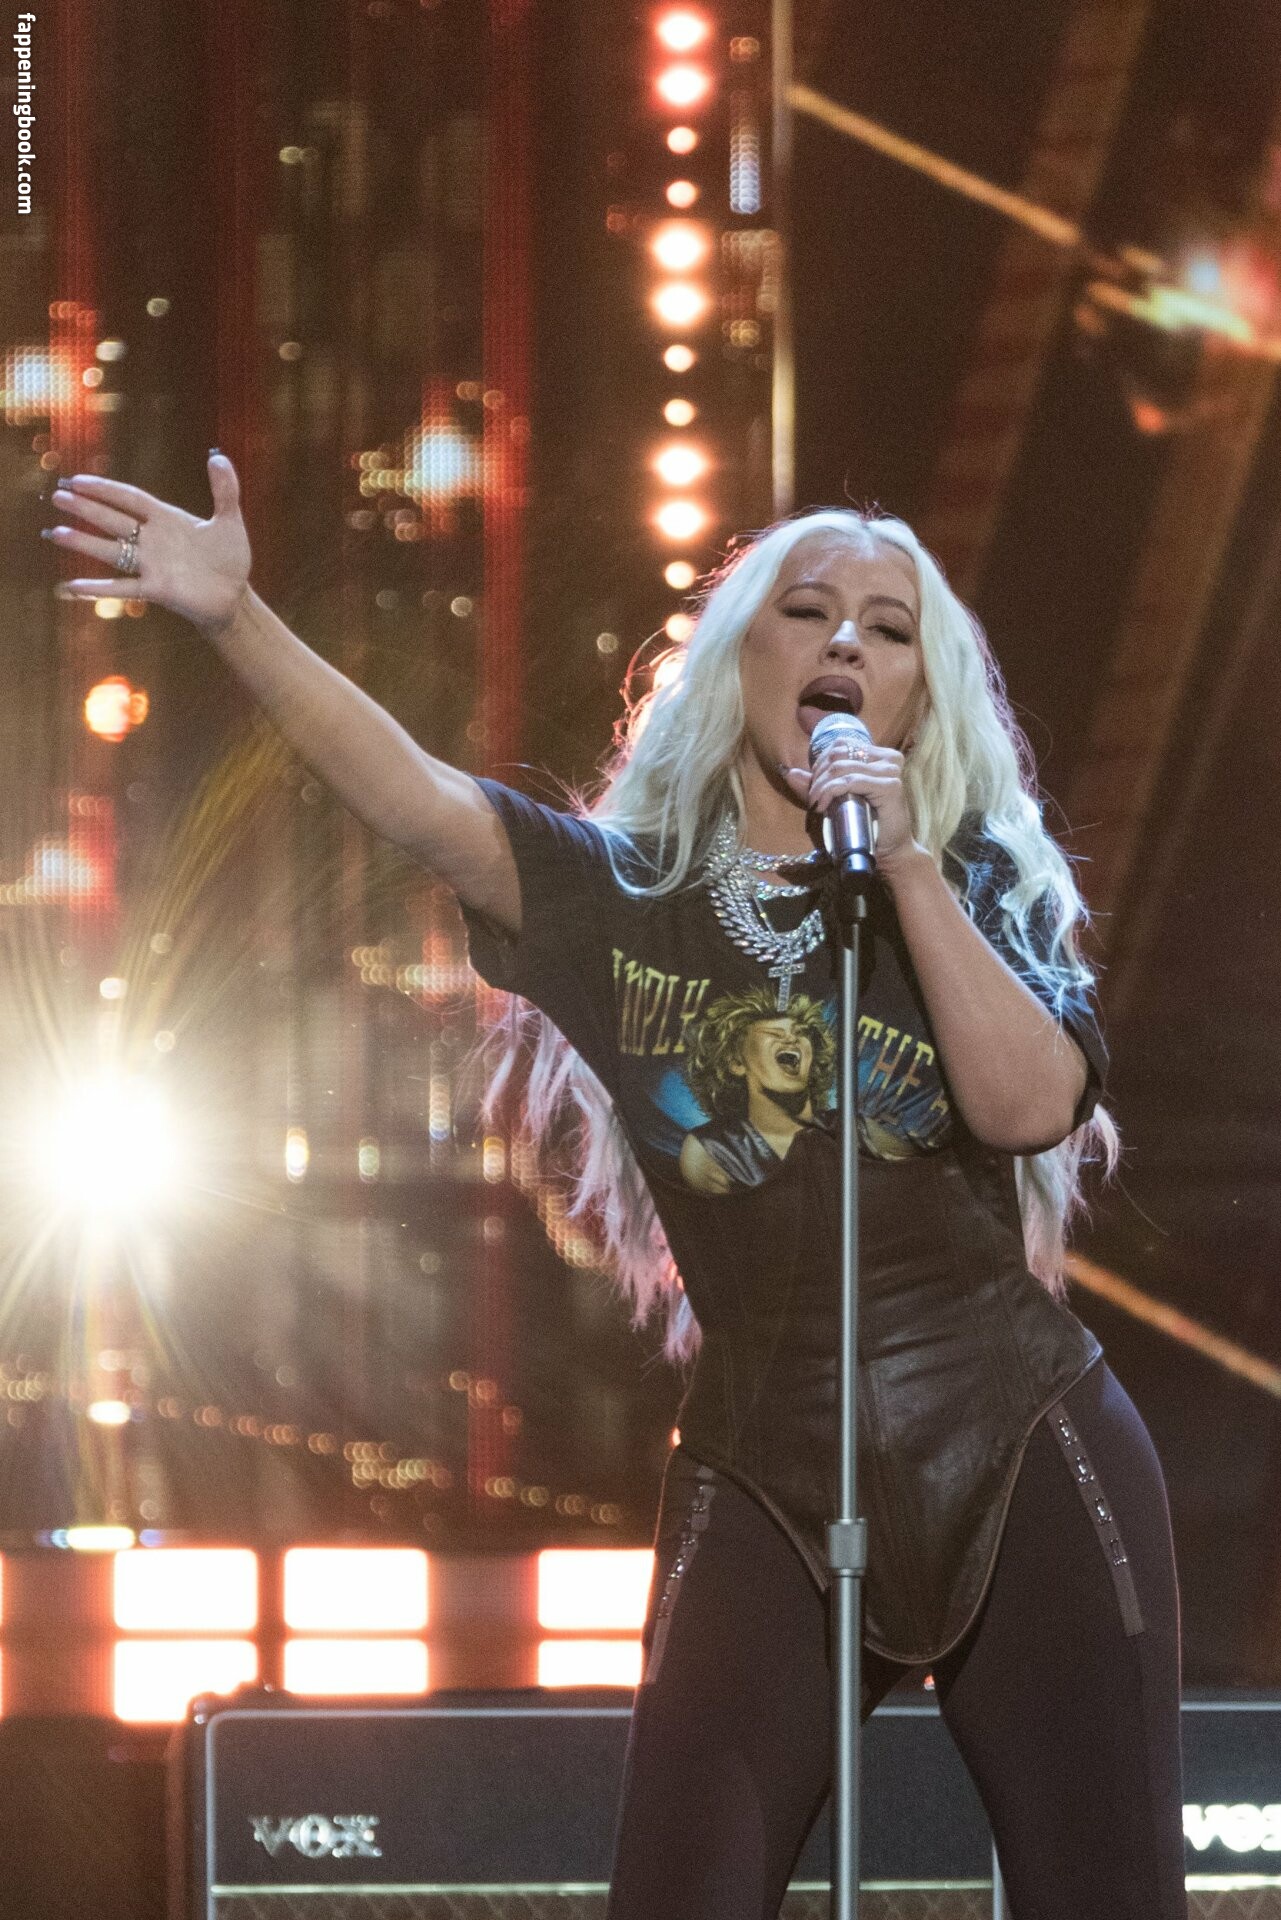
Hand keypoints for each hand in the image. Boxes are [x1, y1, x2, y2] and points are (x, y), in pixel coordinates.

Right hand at [42, 452, 252, 637]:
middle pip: (113, 520)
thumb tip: (219, 456)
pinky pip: (122, 588)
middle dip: (86, 509)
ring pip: (111, 551)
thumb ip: (225, 490)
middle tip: (57, 496)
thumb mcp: (230, 521)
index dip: (105, 489)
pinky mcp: (155, 590)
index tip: (78, 480)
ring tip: (56, 533)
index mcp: (166, 519)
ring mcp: (151, 566)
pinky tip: (72, 586)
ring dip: (84, 542)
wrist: (235, 598)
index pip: (130, 499)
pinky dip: (98, 588)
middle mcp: (152, 541)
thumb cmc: (231, 559)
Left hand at [779, 736, 923, 871]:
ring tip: (815, 804)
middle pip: (839, 753)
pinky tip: (822, 806)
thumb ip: (817, 784)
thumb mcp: (837, 800)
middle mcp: (888, 759)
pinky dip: (830, 791)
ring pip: (841, 767)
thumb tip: (790, 772)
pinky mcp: (890, 786)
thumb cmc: (866, 825)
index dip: (820, 763)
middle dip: (818, 775)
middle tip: (812, 798)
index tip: (814, 786)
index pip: (841, 745)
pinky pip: (850, 781)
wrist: (889, 851)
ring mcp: (890, 771)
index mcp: (880, 755)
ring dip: (821, 786)